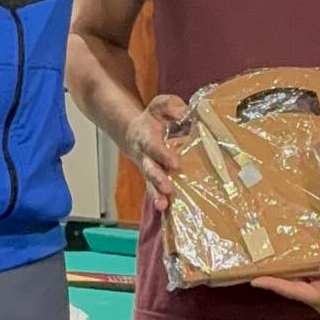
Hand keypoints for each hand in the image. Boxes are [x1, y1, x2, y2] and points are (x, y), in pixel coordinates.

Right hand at [124, 94, 188, 211]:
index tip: (175, 164)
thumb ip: (172, 107)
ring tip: (163, 206)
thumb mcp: (161, 105)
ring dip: (157, 195)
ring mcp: (148, 170)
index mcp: (146, 137)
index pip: (154, 147)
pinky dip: (160, 201)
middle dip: (158, 180)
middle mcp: (145, 156)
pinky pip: (156, 191)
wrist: (133, 132)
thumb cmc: (153, 118)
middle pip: (150, 170)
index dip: (163, 155)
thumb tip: (186, 113)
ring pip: (151, 184)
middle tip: (168, 189)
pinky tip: (167, 214)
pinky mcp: (154, 179)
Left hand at [251, 249, 319, 315]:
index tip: (254, 278)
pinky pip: (314, 277)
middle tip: (260, 260)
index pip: (294, 291)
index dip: (274, 284)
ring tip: (273, 256)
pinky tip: (299, 254)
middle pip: (295, 287)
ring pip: (304, 282)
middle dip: (279, 275)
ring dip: (291, 270)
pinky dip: (304, 267)